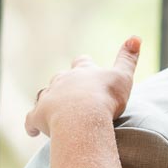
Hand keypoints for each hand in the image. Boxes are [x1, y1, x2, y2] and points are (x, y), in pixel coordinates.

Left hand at [25, 36, 140, 138]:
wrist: (83, 118)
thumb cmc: (106, 98)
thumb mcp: (123, 76)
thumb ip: (128, 58)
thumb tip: (136, 36)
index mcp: (83, 71)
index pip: (83, 62)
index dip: (85, 65)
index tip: (86, 65)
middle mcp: (63, 80)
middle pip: (61, 77)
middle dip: (65, 83)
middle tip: (73, 94)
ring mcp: (48, 97)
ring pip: (45, 94)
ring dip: (49, 100)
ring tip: (54, 110)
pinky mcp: (38, 115)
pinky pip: (31, 119)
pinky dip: (31, 125)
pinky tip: (31, 131)